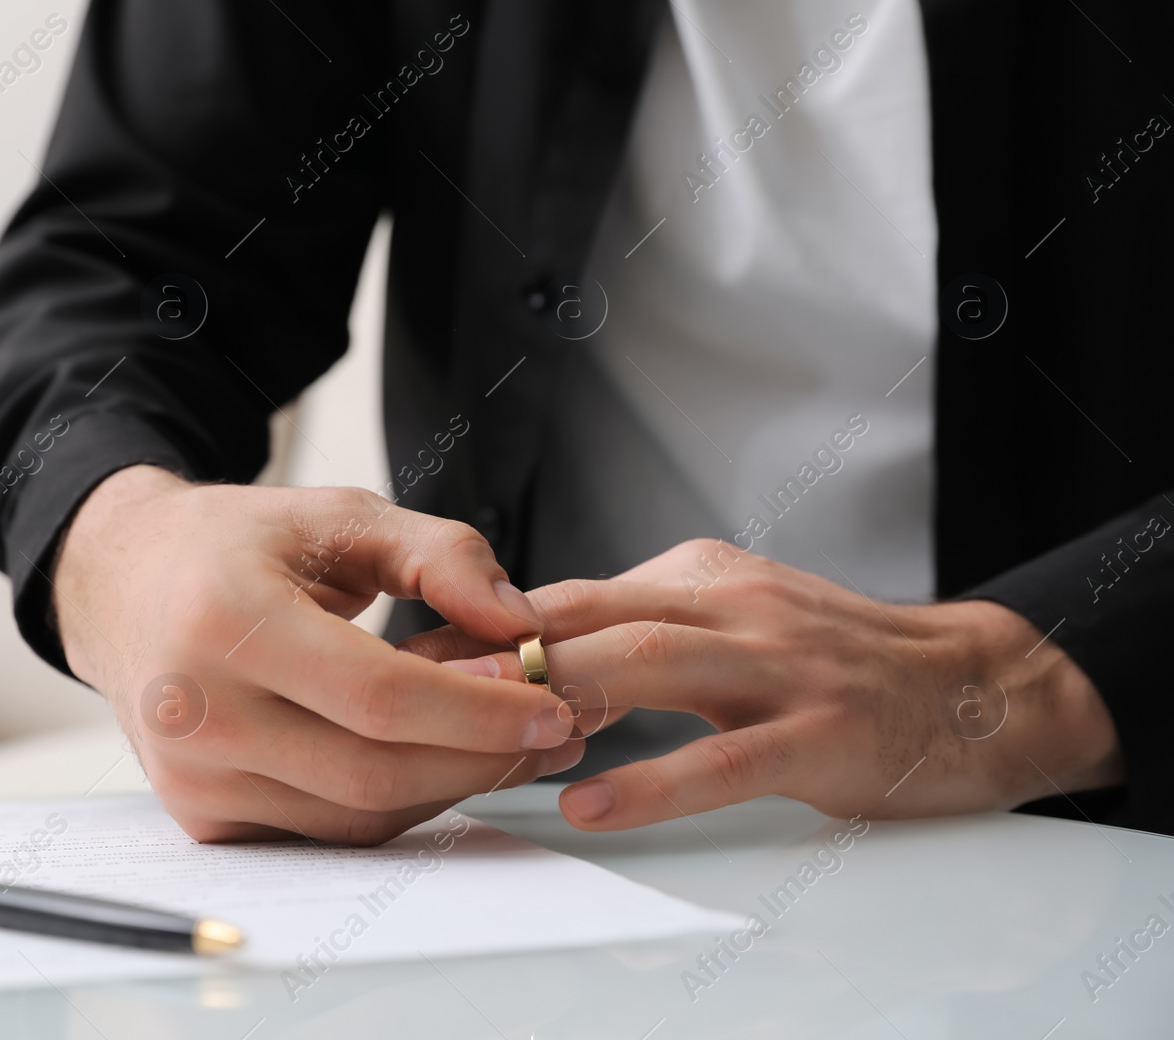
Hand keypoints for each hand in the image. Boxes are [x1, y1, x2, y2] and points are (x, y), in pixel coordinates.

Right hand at [52, 466, 581, 844]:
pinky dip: (393, 803)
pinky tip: (432, 760)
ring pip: (356, 817)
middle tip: (551, 730)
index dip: (478, 711)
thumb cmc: (234, 546)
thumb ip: (440, 554)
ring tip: (504, 742)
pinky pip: (325, 832)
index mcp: (224, 620)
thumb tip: (520, 622)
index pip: (378, 695)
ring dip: (447, 787)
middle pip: (374, 772)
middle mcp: (196, 711)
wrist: (121, 587)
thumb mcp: (338, 516)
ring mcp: (191, 777)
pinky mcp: (199, 816)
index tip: (550, 704)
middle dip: (480, 759)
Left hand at [408, 538, 1122, 829]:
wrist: (972, 685)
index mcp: (698, 577)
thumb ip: (638, 628)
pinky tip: (588, 803)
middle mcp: (729, 605)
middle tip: (408, 689)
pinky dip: (649, 780)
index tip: (407, 658)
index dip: (482, 627)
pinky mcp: (820, 733)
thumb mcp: (730, 617)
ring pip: (647, 665)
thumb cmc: (831, 661)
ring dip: (554, 696)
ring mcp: (778, 666)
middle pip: (589, 616)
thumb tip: (526, 652)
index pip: (567, 595)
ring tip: (477, 732)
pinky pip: (723, 756)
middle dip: (493, 652)